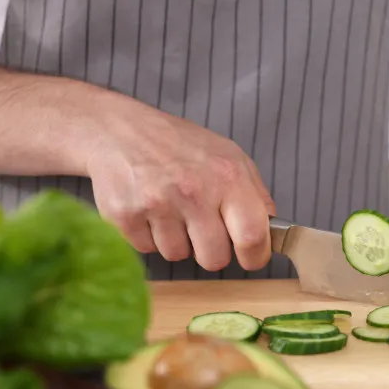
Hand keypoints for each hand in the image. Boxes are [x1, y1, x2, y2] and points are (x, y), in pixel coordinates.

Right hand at [84, 92, 275, 271]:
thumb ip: (255, 194)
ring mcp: (157, 204)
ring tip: (171, 209)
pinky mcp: (124, 215)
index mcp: (227, 177)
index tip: (251, 256)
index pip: (252, 236)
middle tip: (203, 227)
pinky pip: (147, 249)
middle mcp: (193, 191)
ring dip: (178, 241)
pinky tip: (148, 208)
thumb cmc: (180, 145)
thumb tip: (270, 229)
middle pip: (215, 259)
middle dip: (212, 250)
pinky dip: (149, 235)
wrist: (118, 129)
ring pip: (178, 256)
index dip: (256, 256)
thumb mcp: (230, 157)